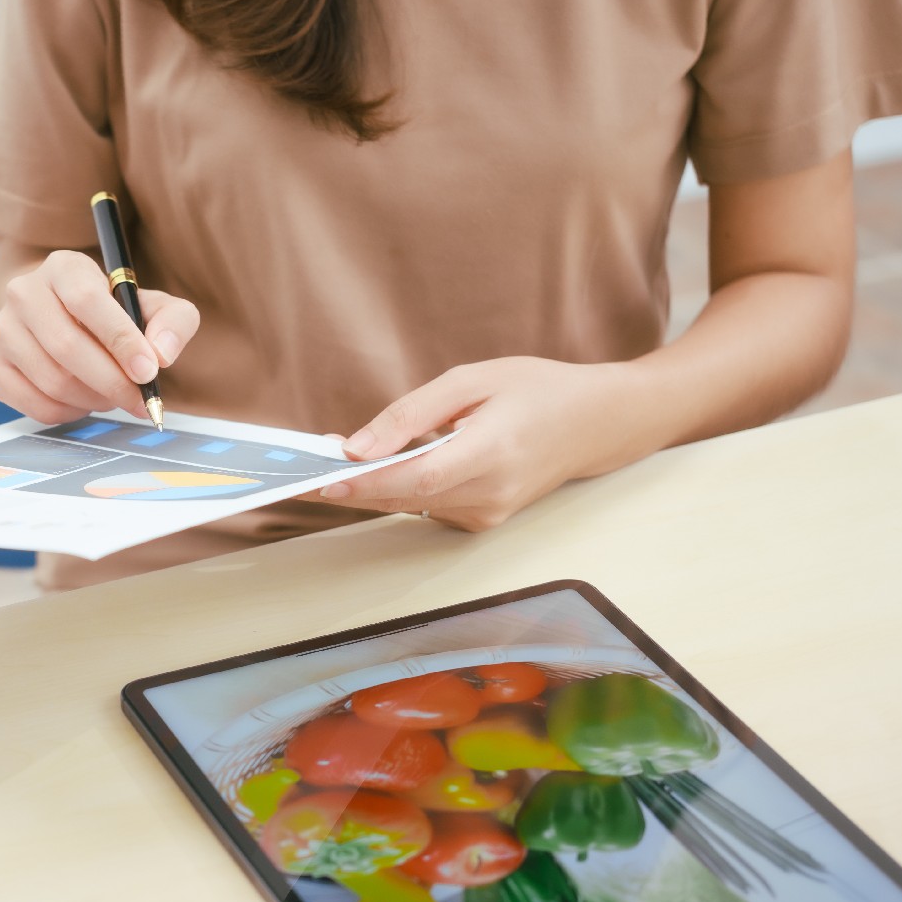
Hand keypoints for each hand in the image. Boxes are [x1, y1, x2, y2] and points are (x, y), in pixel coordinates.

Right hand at [0, 249, 197, 420]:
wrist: (62, 317)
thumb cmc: (114, 314)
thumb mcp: (153, 306)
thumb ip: (173, 322)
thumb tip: (161, 355)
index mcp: (64, 267)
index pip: (86, 301)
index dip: (120, 340)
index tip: (149, 372)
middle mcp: (23, 292)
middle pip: (66, 347)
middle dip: (111, 382)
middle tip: (139, 401)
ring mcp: (1, 329)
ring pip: (51, 381)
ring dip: (92, 400)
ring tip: (112, 396)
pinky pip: (33, 404)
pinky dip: (68, 413)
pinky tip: (83, 401)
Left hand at [323, 357, 652, 530]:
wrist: (595, 424)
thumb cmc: (536, 390)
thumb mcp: (473, 380)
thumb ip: (412, 414)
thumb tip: (358, 448)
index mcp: (493, 451)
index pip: (418, 479)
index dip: (366, 483)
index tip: (323, 479)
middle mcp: (491, 493)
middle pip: (405, 498)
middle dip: (351, 484)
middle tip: (305, 467)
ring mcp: (489, 514)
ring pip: (411, 506)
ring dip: (370, 485)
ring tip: (335, 460)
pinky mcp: (483, 522)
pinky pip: (427, 506)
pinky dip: (398, 488)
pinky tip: (381, 467)